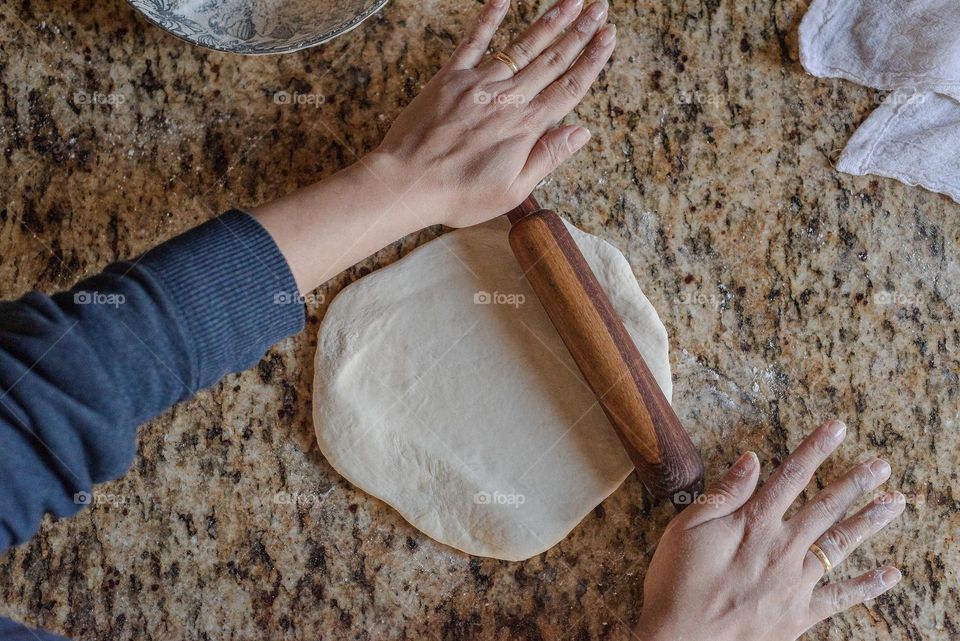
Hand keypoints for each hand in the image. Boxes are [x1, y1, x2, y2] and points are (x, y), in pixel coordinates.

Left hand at [372, 0, 614, 227]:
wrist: (408, 182)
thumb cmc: (458, 194)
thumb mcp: (512, 191)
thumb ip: (547, 157)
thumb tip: (580, 132)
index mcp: (526, 127)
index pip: (569, 88)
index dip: (592, 61)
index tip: (609, 39)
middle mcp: (508, 99)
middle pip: (552, 60)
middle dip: (580, 32)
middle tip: (600, 8)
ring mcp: (479, 84)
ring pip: (522, 46)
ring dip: (550, 21)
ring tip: (571, 1)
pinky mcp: (451, 77)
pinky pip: (473, 41)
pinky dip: (489, 17)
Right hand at [637, 421, 904, 640]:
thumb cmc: (676, 583)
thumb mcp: (686, 528)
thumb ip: (723, 494)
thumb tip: (750, 461)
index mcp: (753, 523)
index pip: (791, 475)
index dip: (816, 448)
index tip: (836, 428)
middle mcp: (782, 547)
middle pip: (826, 506)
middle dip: (855, 482)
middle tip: (881, 465)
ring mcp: (795, 582)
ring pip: (841, 544)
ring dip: (870, 520)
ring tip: (895, 501)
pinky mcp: (800, 613)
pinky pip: (842, 597)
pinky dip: (869, 586)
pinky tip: (891, 574)